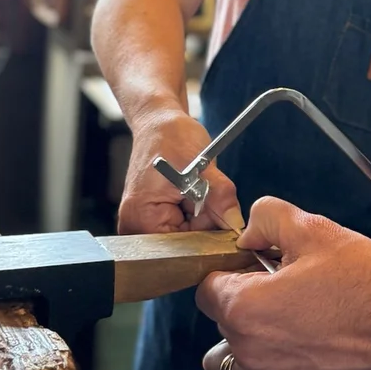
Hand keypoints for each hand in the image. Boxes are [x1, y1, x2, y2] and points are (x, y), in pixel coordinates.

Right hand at [118, 108, 242, 234]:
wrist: (159, 122)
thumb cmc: (170, 137)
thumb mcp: (201, 165)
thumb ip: (220, 197)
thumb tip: (235, 223)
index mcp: (141, 217)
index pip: (181, 247)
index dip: (206, 234)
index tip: (222, 217)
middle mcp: (135, 226)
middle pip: (183, 244)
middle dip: (203, 224)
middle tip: (204, 194)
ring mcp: (143, 224)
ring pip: (186, 235)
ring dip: (199, 217)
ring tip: (193, 189)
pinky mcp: (153, 218)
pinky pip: (183, 225)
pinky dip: (194, 212)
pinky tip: (190, 193)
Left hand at [196, 197, 370, 369]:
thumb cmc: (366, 283)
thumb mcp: (318, 230)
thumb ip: (269, 217)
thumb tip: (249, 230)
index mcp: (244, 305)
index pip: (208, 284)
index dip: (235, 270)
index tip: (264, 267)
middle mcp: (244, 347)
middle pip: (218, 319)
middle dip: (242, 301)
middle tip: (285, 290)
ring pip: (224, 358)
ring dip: (241, 341)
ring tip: (281, 324)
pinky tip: (283, 353)